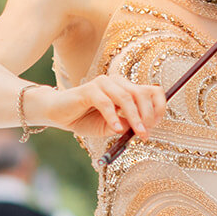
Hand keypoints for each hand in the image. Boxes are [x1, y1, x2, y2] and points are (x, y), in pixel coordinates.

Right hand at [30, 78, 167, 140]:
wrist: (57, 114)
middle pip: (141, 93)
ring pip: (126, 97)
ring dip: (135, 117)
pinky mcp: (89, 89)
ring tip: (138, 133)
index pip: (152, 90)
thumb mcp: (111, 126)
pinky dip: (113, 117)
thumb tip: (142, 128)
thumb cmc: (85, 119)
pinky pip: (106, 102)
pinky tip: (115, 130)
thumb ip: (126, 125)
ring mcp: (103, 83)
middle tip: (146, 133)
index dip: (159, 106)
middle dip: (148, 115)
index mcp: (126, 88)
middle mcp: (117, 82)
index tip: (157, 124)